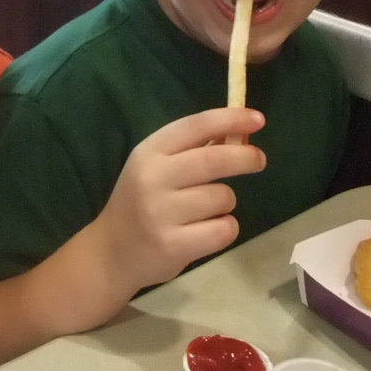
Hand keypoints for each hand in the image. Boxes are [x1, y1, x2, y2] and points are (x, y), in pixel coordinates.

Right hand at [89, 107, 265, 295]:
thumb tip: (238, 133)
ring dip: (225, 203)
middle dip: (245, 157)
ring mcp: (161, 214)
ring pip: (223, 198)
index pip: (195, 126)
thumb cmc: (141, 202)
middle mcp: (152, 179)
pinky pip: (223, 229)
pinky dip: (224, 229)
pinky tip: (206, 232)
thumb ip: (192, 150)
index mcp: (149, 153)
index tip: (258, 119)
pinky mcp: (173, 245)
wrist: (112, 251)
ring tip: (206, 212)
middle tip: (258, 160)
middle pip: (214, 159)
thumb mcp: (156, 167)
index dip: (230, 119)